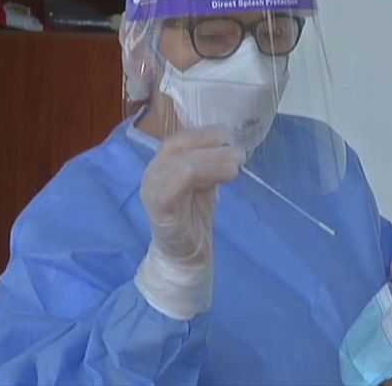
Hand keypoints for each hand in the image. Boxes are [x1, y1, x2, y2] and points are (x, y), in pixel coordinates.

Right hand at [135, 126, 245, 318]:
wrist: (185, 258)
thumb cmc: (193, 218)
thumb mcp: (202, 183)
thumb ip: (208, 163)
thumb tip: (228, 143)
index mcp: (161, 164)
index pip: (179, 138)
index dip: (205, 133)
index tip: (229, 137)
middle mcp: (152, 172)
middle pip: (178, 145)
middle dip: (212, 144)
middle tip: (239, 154)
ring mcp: (152, 189)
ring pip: (183, 163)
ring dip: (215, 160)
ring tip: (236, 165)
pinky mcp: (161, 208)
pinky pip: (179, 182)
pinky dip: (207, 173)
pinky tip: (226, 177)